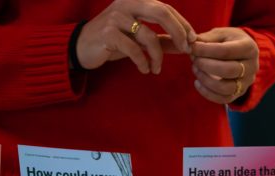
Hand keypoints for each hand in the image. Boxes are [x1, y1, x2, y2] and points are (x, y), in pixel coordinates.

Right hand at [76, 0, 195, 73]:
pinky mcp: (108, 33)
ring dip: (158, 56)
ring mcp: (116, 17)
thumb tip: (186, 46)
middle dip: (178, 32)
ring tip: (157, 69)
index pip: (166, 8)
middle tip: (185, 50)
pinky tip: (145, 70)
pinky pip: (133, 49)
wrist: (82, 47)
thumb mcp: (139, 39)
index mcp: (136, 1)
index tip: (192, 40)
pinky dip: (143, 62)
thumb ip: (161, 39)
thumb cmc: (113, 41)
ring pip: (148, 35)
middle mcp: (126, 3)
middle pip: (161, 12)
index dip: (182, 24)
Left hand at [190, 27, 258, 103]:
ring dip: (206, 80)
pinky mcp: (238, 94)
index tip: (192, 47)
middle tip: (194, 59)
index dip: (206, 50)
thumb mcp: (221, 34)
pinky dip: (207, 93)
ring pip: (226, 88)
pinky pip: (223, 99)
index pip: (226, 51)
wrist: (242, 55)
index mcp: (249, 48)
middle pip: (228, 70)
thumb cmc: (229, 41)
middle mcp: (251, 67)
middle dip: (206, 65)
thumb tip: (190, 43)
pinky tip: (197, 82)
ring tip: (195, 69)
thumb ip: (207, 38)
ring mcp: (246, 83)